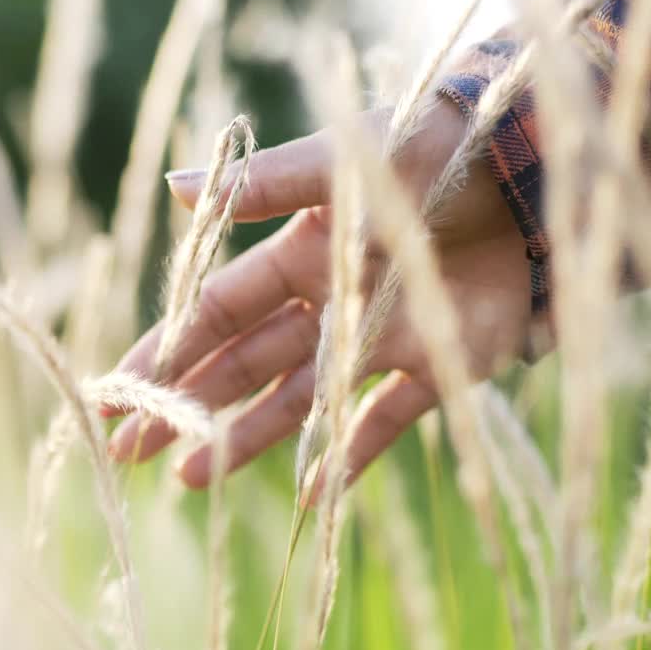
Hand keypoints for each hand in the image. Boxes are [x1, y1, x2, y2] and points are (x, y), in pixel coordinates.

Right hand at [104, 102, 536, 488]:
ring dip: (244, 437)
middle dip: (183, 405)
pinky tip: (306, 497)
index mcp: (298, 255)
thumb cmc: (434, 152)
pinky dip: (346, 458)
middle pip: (240, 365)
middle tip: (128, 451)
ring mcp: (377, 340)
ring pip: (294, 401)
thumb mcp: (343, 164)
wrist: (534, 172)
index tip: (116, 391)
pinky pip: (381, 423)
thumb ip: (267, 186)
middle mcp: (327, 303)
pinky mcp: (435, 367)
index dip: (164, 350)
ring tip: (190, 479)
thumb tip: (175, 188)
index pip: (215, 313)